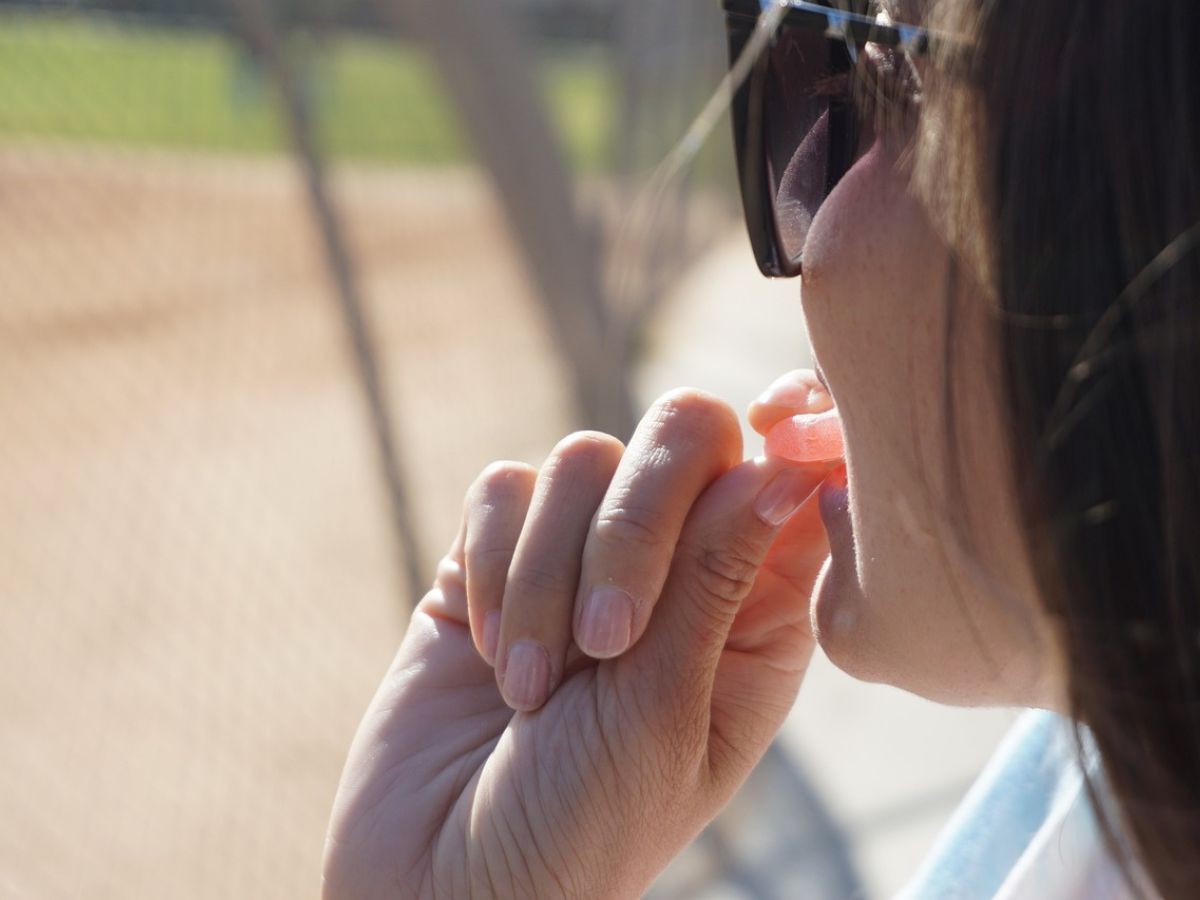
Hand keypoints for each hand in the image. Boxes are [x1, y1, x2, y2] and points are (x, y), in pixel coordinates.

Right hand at [323, 375, 840, 898]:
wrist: (447, 885)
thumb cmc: (584, 824)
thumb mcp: (667, 712)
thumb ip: (718, 577)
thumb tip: (787, 462)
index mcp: (753, 611)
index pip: (784, 478)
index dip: (783, 445)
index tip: (766, 445)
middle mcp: (674, 567)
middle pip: (683, 435)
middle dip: (636, 524)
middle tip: (608, 639)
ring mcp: (579, 554)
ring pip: (581, 458)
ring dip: (547, 579)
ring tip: (531, 691)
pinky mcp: (494, 557)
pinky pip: (501, 489)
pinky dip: (493, 570)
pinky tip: (490, 659)